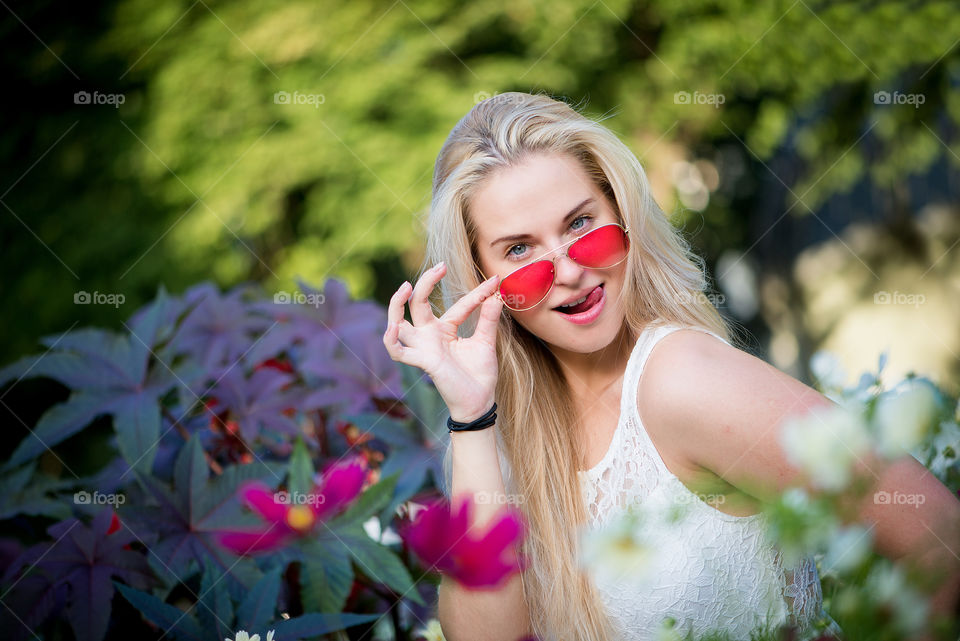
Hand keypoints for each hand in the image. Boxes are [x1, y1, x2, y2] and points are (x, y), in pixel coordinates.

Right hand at [383, 262, 502, 421]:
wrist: (480, 401)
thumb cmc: (479, 374)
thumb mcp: (486, 342)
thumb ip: (488, 319)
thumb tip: (497, 294)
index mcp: (446, 329)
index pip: (459, 304)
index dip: (477, 293)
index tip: (494, 282)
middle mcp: (430, 335)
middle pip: (418, 303)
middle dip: (426, 282)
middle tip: (441, 266)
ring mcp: (424, 347)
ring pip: (398, 323)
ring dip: (396, 305)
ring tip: (406, 287)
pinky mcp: (422, 361)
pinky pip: (397, 351)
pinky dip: (391, 339)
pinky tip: (394, 326)